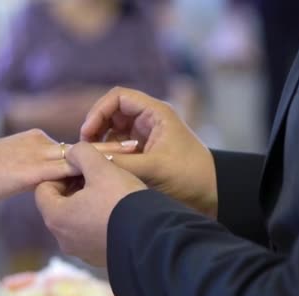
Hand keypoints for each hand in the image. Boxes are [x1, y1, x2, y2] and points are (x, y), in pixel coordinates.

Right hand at [0, 129, 134, 208]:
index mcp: (34, 141)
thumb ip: (30, 173)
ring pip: (78, 154)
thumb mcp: (8, 172)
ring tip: (134, 154)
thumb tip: (47, 183)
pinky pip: (65, 170)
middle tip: (139, 146)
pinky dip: (88, 172)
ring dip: (107, 156)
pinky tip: (107, 175)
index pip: (71, 148)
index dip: (98, 151)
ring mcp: (34, 154)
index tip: (124, 150)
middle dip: (110, 148)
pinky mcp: (30, 170)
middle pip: (81, 147)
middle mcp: (38, 142)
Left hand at [35, 142, 146, 265]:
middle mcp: (63, 239)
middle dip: (74, 189)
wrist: (152, 236)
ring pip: (76, 221)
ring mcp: (81, 252)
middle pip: (59, 206)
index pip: (43, 189)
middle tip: (97, 178)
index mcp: (56, 217)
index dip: (61, 174)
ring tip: (110, 194)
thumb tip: (72, 154)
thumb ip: (81, 153)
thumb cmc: (121, 199)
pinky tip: (118, 212)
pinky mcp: (99, 259)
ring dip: (87, 206)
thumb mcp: (101, 167)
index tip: (82, 169)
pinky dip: (99, 222)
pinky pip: (92, 235)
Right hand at [81, 87, 217, 216]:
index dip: (99, 111)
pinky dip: (107, 155)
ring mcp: (145, 136)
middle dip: (95, 128)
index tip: (87, 133)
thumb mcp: (154, 169)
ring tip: (92, 161)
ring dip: (100, 143)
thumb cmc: (190, 177)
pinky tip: (102, 169)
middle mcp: (148, 120)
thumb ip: (120, 164)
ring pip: (112, 131)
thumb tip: (88, 159)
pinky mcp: (142, 153)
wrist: (212, 195)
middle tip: (85, 149)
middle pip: (111, 113)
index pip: (118, 97)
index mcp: (155, 113)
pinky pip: (117, 148)